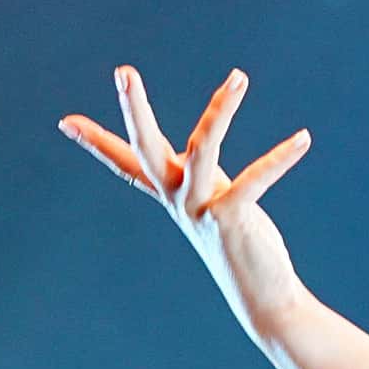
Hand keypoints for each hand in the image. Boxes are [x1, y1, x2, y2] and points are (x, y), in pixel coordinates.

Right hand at [60, 65, 314, 341]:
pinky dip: (280, 158)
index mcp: (170, 194)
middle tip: (123, 71)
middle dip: (135, 108)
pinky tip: (303, 139)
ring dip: (220, 110)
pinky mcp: (230, 218)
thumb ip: (197, 174)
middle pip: (145, 148)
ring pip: (203, 149)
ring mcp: (200, 209)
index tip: (64, 120)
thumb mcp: (211, 200)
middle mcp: (178, 200)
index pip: (125, 164)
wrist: (263, 297)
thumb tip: (191, 150)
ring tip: (239, 77)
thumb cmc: (239, 244)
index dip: (95, 143)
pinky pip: (254, 179)